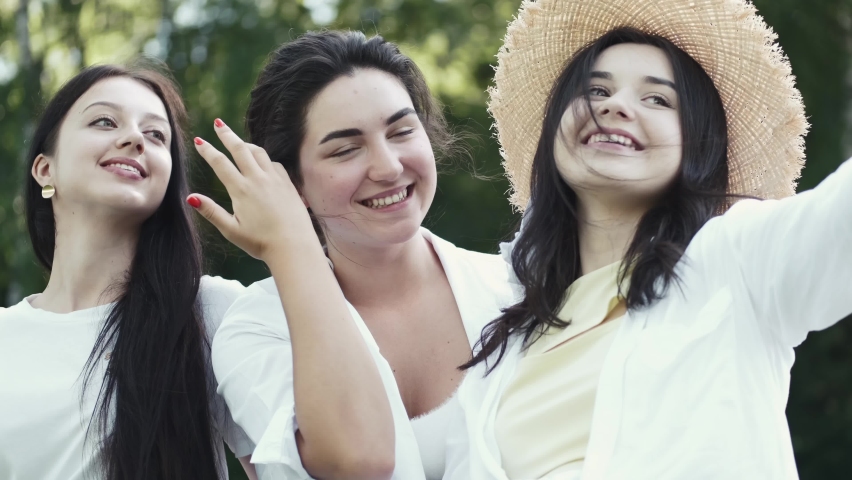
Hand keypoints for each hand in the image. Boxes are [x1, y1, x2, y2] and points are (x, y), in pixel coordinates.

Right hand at [189, 118, 316, 260]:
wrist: (294, 246)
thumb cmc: (261, 243)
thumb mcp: (231, 230)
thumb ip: (211, 212)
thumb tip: (190, 198)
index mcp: (241, 190)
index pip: (220, 163)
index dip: (208, 150)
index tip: (199, 140)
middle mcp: (258, 179)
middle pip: (240, 148)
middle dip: (227, 134)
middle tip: (218, 123)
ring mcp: (275, 179)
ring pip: (259, 152)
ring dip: (246, 144)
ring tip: (238, 142)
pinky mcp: (288, 184)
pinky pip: (274, 163)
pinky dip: (265, 158)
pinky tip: (262, 162)